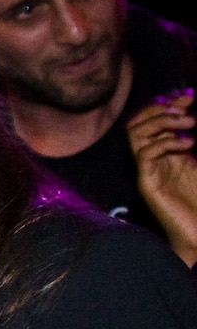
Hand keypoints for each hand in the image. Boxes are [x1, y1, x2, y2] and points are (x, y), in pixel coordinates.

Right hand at [129, 91, 196, 263]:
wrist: (196, 232)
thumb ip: (191, 143)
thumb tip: (193, 116)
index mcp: (164, 153)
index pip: (151, 120)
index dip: (166, 104)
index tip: (188, 97)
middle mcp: (151, 160)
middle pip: (138, 123)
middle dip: (161, 109)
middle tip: (186, 106)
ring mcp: (147, 171)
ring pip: (137, 135)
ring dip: (162, 123)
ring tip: (189, 123)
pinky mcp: (146, 183)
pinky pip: (145, 154)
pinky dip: (165, 143)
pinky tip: (187, 144)